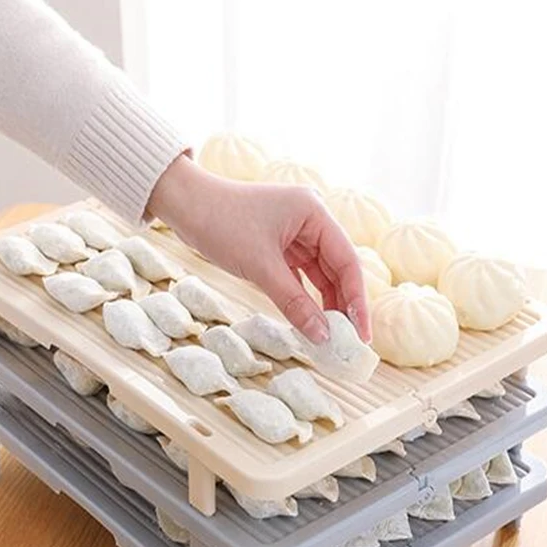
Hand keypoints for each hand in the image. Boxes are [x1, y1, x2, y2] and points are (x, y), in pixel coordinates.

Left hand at [147, 156, 370, 343]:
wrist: (185, 204)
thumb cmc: (221, 222)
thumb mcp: (260, 266)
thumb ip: (294, 302)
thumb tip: (321, 335)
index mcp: (314, 212)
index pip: (347, 261)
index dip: (357, 300)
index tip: (361, 334)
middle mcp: (310, 220)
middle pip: (337, 269)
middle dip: (343, 305)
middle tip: (349, 342)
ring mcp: (294, 233)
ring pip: (319, 275)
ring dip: (324, 304)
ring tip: (331, 337)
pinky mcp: (278, 245)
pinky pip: (300, 275)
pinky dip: (304, 297)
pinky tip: (310, 320)